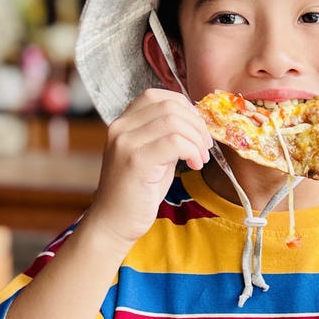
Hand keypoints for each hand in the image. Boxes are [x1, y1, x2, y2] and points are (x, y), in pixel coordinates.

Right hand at [82, 89, 212, 249]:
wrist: (114, 223)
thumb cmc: (136, 193)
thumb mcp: (152, 156)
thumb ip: (166, 136)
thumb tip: (195, 122)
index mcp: (122, 123)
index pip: (156, 96)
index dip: (183, 106)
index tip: (197, 127)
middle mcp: (120, 128)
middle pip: (169, 106)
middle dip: (196, 124)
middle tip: (205, 146)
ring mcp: (125, 143)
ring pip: (174, 122)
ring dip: (196, 139)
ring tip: (200, 159)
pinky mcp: (135, 161)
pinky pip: (174, 142)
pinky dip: (192, 151)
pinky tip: (195, 165)